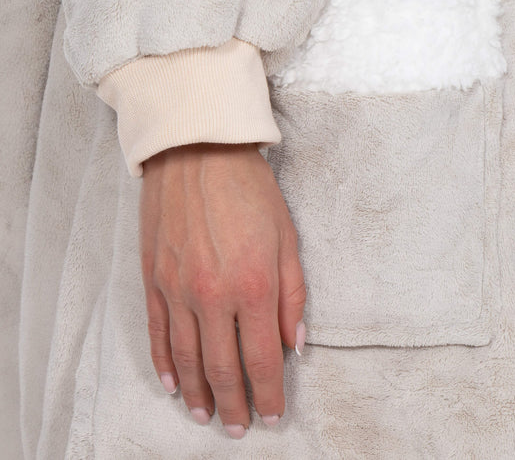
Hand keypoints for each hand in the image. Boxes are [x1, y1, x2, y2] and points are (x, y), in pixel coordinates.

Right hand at [139, 142, 306, 438]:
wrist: (198, 152)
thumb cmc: (250, 190)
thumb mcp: (288, 239)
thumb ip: (294, 296)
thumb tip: (295, 343)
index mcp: (254, 286)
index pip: (263, 359)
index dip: (269, 394)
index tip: (273, 415)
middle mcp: (212, 296)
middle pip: (222, 368)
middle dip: (235, 404)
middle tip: (241, 427)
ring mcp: (177, 289)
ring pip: (187, 359)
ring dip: (199, 394)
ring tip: (208, 416)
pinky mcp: (153, 279)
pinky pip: (157, 333)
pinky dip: (165, 364)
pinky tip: (173, 384)